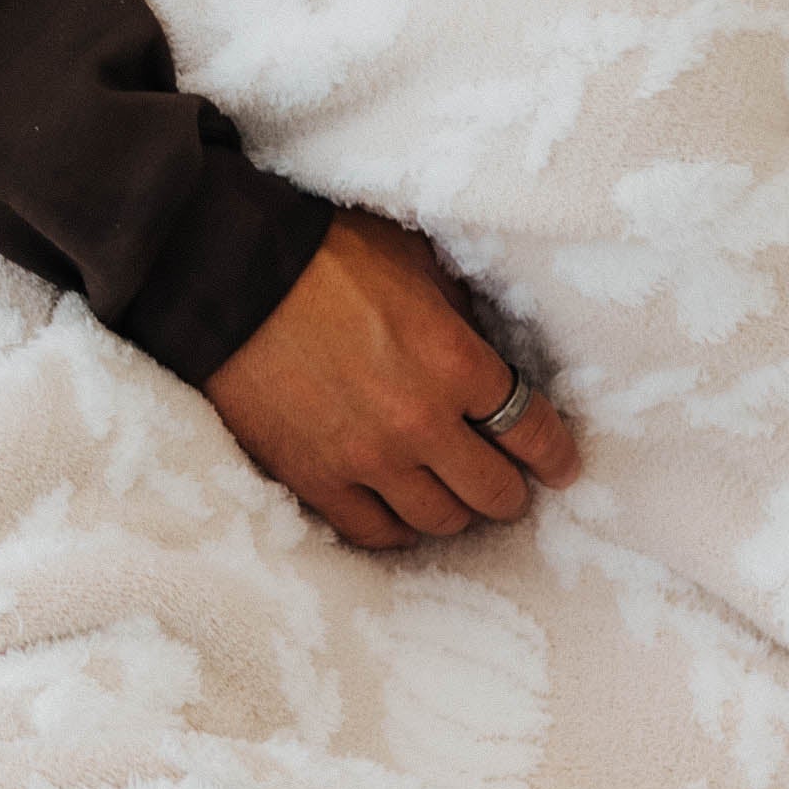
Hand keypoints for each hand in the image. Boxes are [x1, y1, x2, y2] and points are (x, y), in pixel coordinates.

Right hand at [203, 213, 579, 553]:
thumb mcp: (415, 262)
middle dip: (508, 488)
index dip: (555, 455)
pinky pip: (374, 533)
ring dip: (454, 510)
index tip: (559, 466)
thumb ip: (459, 314)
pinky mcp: (314, 480)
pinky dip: (397, 528)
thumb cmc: (325, 255)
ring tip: (449, 495)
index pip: (532, 432)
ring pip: (440, 521)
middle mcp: (421, 424)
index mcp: (456, 363)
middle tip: (503, 479)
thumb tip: (481, 350)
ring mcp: (366, 461)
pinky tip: (400, 512)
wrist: (229, 277)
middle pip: (495, 493)